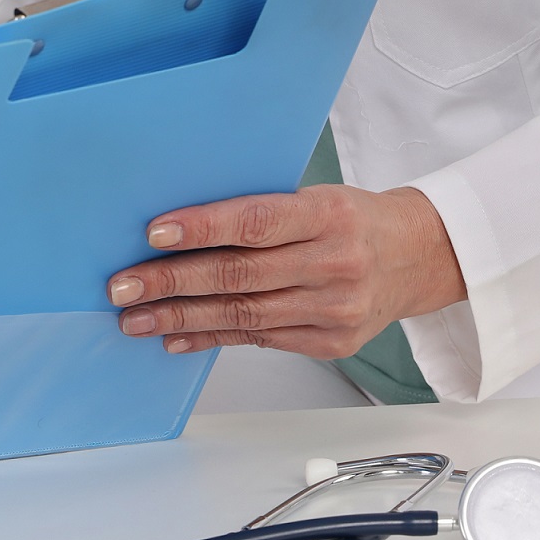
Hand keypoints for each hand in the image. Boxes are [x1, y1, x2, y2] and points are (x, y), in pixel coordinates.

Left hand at [106, 185, 465, 356]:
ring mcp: (333, 309)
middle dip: (172, 282)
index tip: (154, 232)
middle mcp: (334, 264)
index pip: (255, 221)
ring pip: (242, 314)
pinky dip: (211, 337)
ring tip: (135, 317)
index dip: (202, 227)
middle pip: (240, 275)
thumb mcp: (315, 197)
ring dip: (180, 317)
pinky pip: (257, 339)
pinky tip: (174, 335)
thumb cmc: (352, 219)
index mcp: (328, 215)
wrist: (416, 257)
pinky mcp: (330, 342)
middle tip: (123, 286)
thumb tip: (177, 226)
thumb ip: (260, 212)